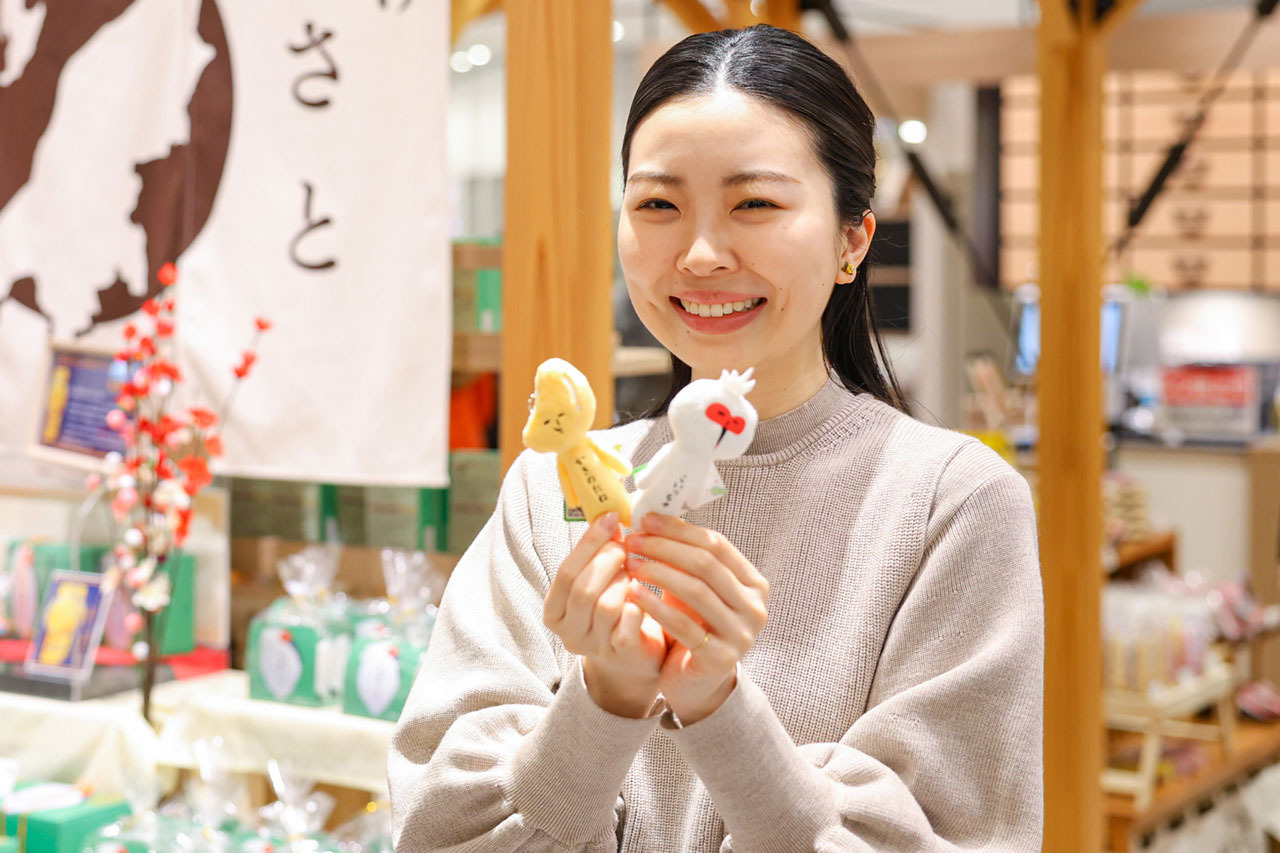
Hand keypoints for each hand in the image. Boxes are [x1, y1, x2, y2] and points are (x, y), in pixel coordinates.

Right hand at [543, 512, 666, 717]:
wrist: (634, 658)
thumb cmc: (616, 610)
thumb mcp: (599, 583)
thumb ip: (598, 555)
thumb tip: (609, 515)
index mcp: (555, 611)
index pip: (566, 572)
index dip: (589, 542)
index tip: (611, 518)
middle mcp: (568, 632)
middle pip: (582, 588)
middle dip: (608, 560)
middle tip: (627, 547)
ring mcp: (593, 646)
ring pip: (606, 605)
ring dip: (625, 581)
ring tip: (637, 573)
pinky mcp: (621, 654)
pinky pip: (628, 623)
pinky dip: (640, 603)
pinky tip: (646, 596)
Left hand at [624, 514, 769, 724]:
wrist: (698, 682)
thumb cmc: (694, 625)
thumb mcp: (695, 588)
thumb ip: (685, 557)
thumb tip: (651, 516)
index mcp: (754, 583)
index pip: (716, 544)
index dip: (679, 529)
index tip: (645, 520)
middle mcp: (755, 607)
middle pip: (706, 565)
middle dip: (665, 548)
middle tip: (632, 540)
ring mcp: (742, 634)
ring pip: (696, 591)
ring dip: (658, 572)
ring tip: (630, 562)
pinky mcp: (721, 658)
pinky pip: (684, 625)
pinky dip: (656, 606)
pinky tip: (633, 592)